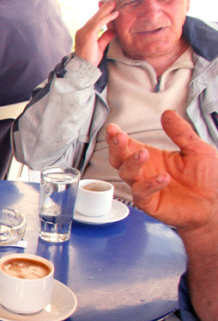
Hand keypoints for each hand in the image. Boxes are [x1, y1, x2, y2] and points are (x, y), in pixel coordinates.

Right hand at [74, 1, 118, 65]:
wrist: (83, 67)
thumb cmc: (90, 60)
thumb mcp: (99, 47)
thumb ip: (104, 38)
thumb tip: (112, 31)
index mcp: (83, 33)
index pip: (93, 21)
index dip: (101, 14)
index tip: (109, 8)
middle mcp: (82, 30)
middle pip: (95, 17)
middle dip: (104, 9)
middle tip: (112, 1)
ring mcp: (84, 32)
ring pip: (97, 18)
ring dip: (106, 10)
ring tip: (114, 4)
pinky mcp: (88, 34)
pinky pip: (99, 23)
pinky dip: (107, 18)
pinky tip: (115, 14)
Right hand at [107, 110, 217, 230]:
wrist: (216, 206)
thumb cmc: (208, 180)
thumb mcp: (198, 150)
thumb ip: (181, 132)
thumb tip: (168, 114)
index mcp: (152, 156)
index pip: (127, 144)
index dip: (116, 136)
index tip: (113, 128)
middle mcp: (144, 171)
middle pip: (118, 158)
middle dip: (116, 147)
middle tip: (120, 137)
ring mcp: (145, 187)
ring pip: (126, 174)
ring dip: (132, 163)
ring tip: (144, 154)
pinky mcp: (150, 202)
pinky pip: (141, 192)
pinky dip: (149, 184)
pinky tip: (163, 178)